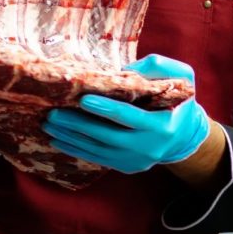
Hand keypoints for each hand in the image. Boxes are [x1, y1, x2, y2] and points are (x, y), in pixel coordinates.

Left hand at [41, 55, 210, 173]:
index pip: (129, 117)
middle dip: (77, 125)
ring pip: (98, 150)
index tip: (83, 100)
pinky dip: (76, 149)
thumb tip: (124, 70)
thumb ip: (156, 67)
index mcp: (163, 124)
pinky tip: (58, 139)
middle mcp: (149, 146)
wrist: (183, 134)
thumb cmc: (178, 99)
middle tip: (53, 114)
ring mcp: (137, 160)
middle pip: (107, 136)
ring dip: (71, 138)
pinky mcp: (127, 166)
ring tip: (49, 125)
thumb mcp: (180, 76)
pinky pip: (97, 159)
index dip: (106, 109)